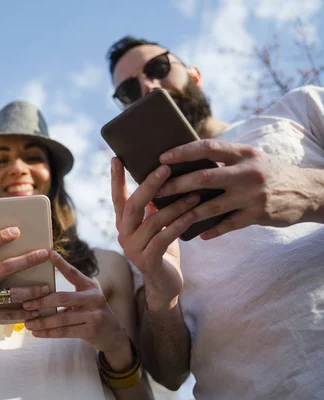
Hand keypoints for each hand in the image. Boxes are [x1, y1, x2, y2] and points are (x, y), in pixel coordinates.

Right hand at [0, 227, 50, 341]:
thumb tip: (14, 254)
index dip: (1, 237)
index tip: (17, 230)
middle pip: (5, 267)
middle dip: (28, 260)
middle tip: (45, 254)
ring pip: (12, 293)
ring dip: (32, 291)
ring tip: (47, 288)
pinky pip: (8, 314)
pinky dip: (24, 312)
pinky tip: (36, 311)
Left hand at [23, 251, 129, 358]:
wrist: (113, 335)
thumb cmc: (92, 314)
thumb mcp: (85, 299)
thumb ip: (69, 296)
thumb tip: (39, 293)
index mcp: (89, 286)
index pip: (73, 273)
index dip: (62, 263)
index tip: (50, 253)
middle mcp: (93, 297)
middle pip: (63, 298)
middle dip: (41, 301)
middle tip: (25, 304)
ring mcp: (94, 314)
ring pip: (62, 318)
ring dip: (42, 321)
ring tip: (27, 322)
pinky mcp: (91, 330)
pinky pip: (65, 331)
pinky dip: (49, 333)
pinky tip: (37, 333)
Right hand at [111, 158, 197, 311]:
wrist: (165, 285)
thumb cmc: (163, 250)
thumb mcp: (157, 226)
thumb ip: (154, 207)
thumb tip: (163, 179)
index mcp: (124, 224)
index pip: (117, 197)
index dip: (116, 179)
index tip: (116, 158)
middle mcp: (124, 235)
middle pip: (132, 205)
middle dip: (149, 185)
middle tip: (165, 168)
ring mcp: (134, 249)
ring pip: (153, 221)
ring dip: (175, 206)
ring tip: (194, 194)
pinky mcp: (148, 261)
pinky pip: (164, 238)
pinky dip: (179, 225)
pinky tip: (193, 215)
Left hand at [157, 139, 313, 238]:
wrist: (307, 192)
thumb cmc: (268, 173)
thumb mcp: (251, 158)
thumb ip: (224, 158)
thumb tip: (187, 159)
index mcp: (243, 153)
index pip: (208, 147)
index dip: (183, 152)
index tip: (162, 158)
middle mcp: (247, 171)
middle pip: (204, 178)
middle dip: (177, 185)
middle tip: (156, 191)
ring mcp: (252, 195)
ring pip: (212, 205)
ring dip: (187, 212)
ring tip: (168, 216)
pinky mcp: (258, 215)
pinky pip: (228, 225)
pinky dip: (212, 230)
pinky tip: (198, 235)